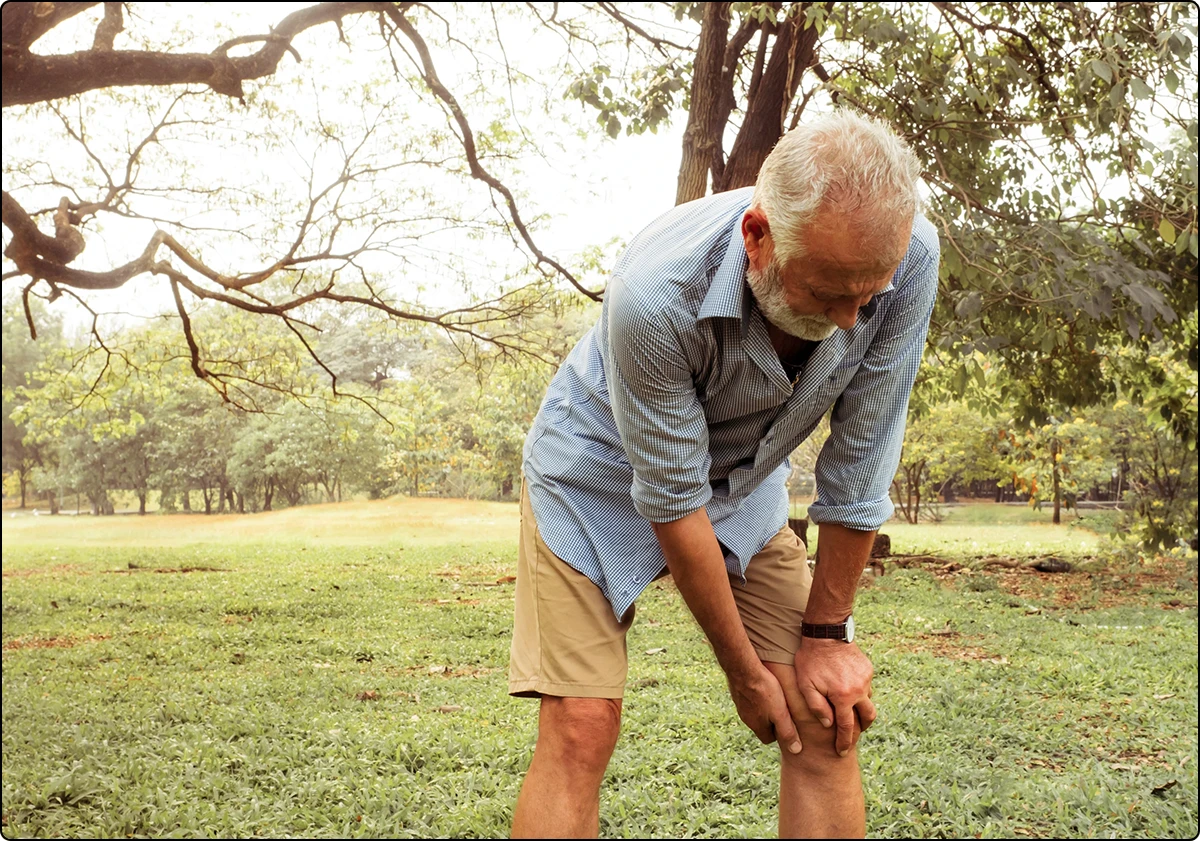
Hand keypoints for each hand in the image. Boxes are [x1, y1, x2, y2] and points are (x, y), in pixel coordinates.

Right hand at [727, 664, 803, 754]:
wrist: (743, 668)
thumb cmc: (765, 690)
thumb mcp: (780, 713)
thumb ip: (787, 732)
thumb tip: (796, 750)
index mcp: (757, 726)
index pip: (768, 739)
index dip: (779, 734)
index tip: (787, 723)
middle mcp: (746, 718)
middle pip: (761, 725)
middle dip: (771, 720)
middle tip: (783, 709)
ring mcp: (740, 705)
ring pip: (754, 711)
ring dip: (764, 707)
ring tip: (774, 696)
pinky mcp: (737, 692)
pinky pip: (748, 699)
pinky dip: (756, 696)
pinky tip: (763, 685)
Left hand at [793, 639, 875, 755]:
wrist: (826, 632)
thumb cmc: (810, 660)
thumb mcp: (806, 685)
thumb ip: (816, 707)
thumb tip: (828, 725)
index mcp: (844, 696)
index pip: (847, 727)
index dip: (844, 742)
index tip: (841, 752)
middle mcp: (859, 689)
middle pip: (867, 718)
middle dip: (861, 729)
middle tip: (851, 735)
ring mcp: (866, 679)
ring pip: (869, 702)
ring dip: (861, 711)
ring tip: (849, 714)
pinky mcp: (868, 669)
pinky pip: (867, 687)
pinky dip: (860, 694)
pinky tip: (849, 693)